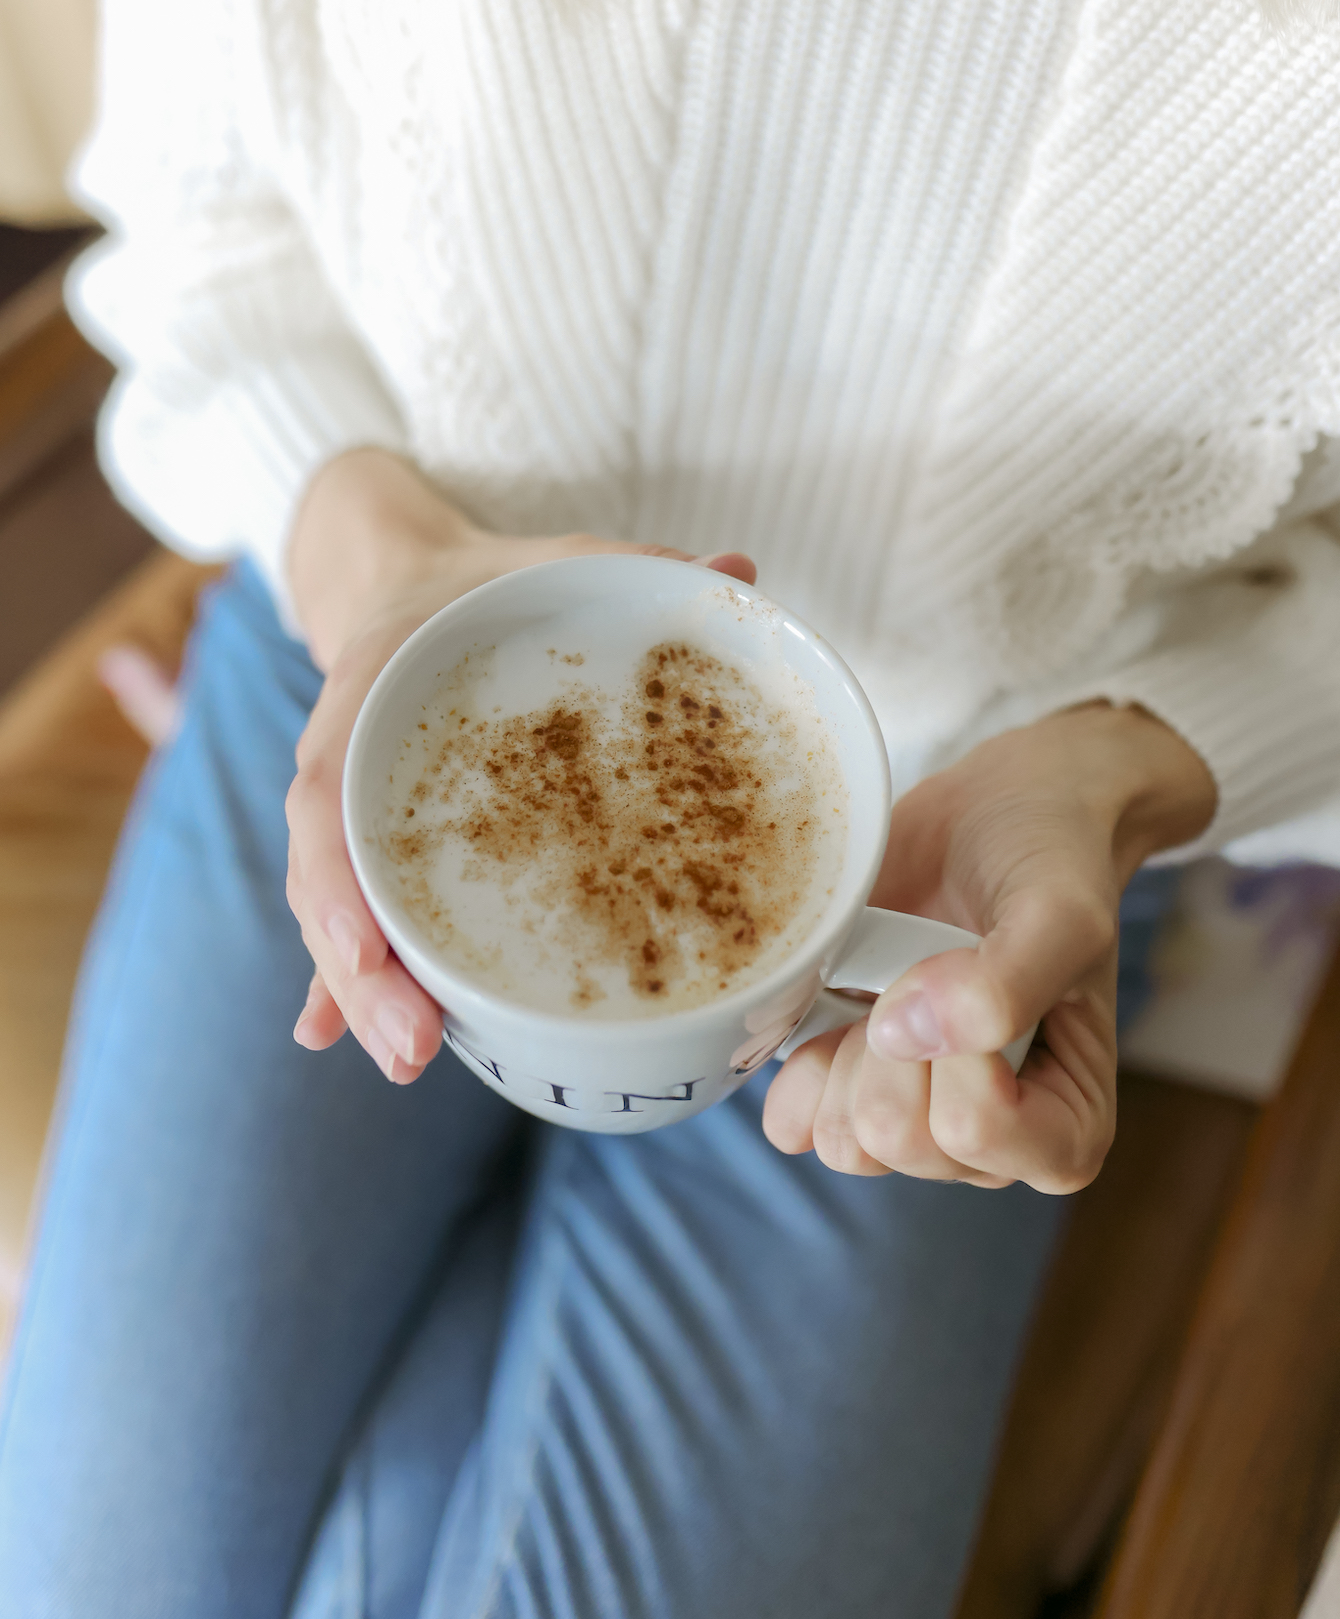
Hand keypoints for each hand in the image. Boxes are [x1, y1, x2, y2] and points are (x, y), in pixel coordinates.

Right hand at [284, 449, 755, 1081]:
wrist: (417, 585)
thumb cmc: (487, 588)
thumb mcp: (554, 560)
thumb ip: (636, 565)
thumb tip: (740, 574)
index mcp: (370, 688)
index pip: (326, 788)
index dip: (337, 875)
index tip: (364, 947)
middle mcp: (348, 760)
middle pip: (329, 880)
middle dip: (359, 971)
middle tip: (411, 1046)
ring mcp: (359, 812)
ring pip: (344, 912)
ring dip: (368, 993)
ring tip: (411, 1058)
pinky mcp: (389, 849)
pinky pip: (371, 917)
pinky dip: (370, 982)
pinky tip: (386, 1047)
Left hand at [762, 705, 1215, 1191]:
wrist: (995, 816)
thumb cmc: (1049, 864)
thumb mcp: (1060, 913)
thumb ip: (1006, 985)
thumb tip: (902, 1035)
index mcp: (1065, 1129)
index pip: (974, 1133)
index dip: (955, 1048)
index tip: (973, 971)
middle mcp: (992, 1150)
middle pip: (896, 1139)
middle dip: (896, 1042)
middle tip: (927, 970)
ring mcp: (916, 1126)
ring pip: (842, 1138)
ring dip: (849, 1047)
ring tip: (889, 984)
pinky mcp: (849, 1089)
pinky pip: (794, 1123)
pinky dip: (801, 1060)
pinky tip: (837, 1005)